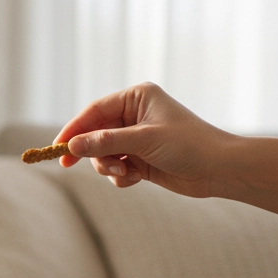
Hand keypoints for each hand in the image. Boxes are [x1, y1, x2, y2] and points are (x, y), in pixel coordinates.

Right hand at [54, 82, 237, 197]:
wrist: (221, 170)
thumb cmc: (189, 145)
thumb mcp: (143, 141)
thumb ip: (105, 143)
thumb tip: (71, 146)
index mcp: (137, 98)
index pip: (94, 111)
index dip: (73, 129)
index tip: (56, 147)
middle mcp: (135, 115)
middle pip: (95, 133)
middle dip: (92, 152)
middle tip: (68, 165)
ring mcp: (137, 137)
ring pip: (103, 153)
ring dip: (108, 167)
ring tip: (125, 174)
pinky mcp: (141, 158)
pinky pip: (116, 167)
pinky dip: (121, 176)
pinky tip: (136, 179)